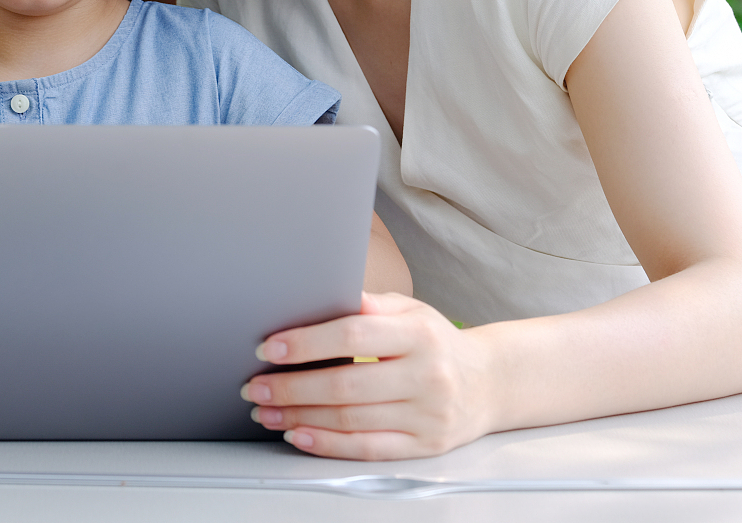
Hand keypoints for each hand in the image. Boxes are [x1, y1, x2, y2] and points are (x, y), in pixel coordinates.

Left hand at [240, 292, 494, 459]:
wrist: (487, 383)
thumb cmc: (435, 342)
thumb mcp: (409, 310)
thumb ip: (367, 306)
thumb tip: (319, 292)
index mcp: (419, 334)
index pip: (352, 335)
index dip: (306, 343)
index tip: (268, 347)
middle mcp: (426, 376)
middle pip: (345, 385)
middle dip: (291, 387)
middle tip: (254, 386)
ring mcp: (427, 416)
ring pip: (351, 420)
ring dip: (299, 417)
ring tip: (266, 411)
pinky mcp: (423, 446)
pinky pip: (367, 449)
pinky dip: (327, 444)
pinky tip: (299, 435)